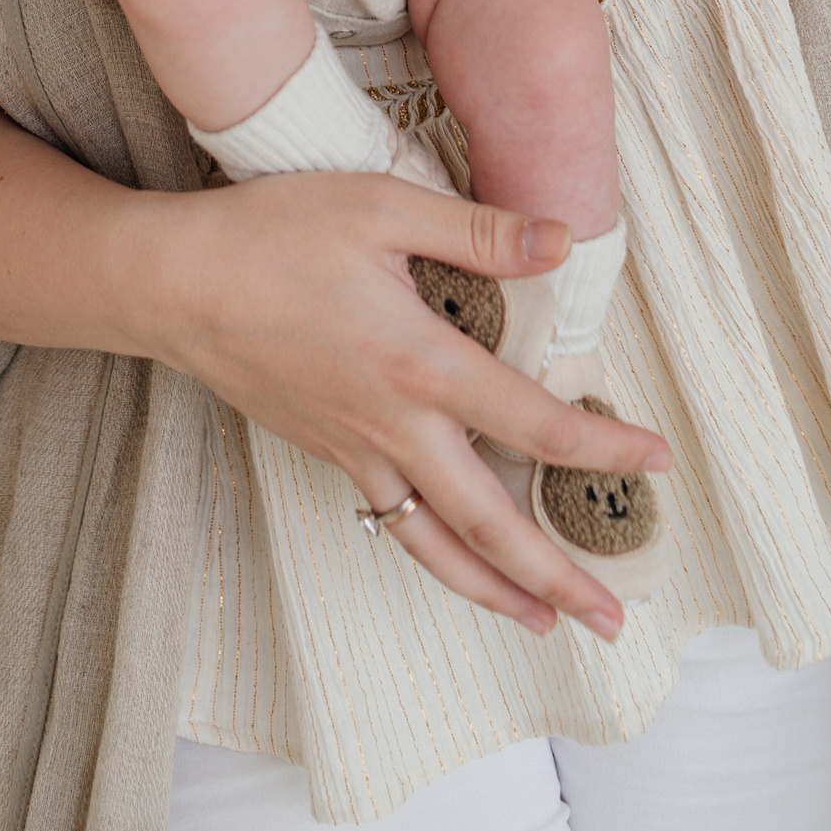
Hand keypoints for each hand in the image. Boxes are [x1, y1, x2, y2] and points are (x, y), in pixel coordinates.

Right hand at [140, 170, 669, 639]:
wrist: (173, 284)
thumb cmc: (272, 233)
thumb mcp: (380, 206)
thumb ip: (478, 231)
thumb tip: (564, 241)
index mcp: (421, 363)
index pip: (534, 423)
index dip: (603, 448)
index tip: (657, 459)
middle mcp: (396, 426)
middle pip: (495, 524)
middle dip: (561, 576)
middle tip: (614, 617)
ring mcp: (358, 450)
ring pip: (440, 546)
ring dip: (501, 592)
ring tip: (549, 623)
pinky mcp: (326, 453)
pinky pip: (394, 524)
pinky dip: (435, 557)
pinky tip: (456, 562)